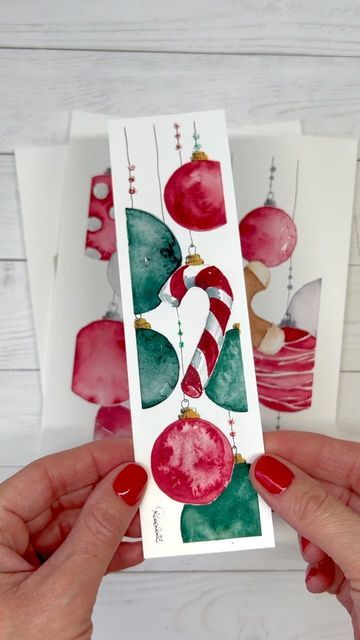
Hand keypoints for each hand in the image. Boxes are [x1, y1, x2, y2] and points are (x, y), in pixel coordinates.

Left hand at [0, 438, 146, 638]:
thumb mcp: (61, 591)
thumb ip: (98, 532)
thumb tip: (126, 483)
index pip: (48, 475)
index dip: (94, 458)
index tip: (133, 449)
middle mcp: (2, 539)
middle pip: (64, 497)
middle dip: (111, 490)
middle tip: (152, 479)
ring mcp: (20, 563)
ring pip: (75, 525)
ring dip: (116, 521)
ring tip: (153, 512)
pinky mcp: (38, 585)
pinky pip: (77, 554)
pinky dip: (108, 551)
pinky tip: (136, 547)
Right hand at [251, 431, 359, 638]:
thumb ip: (316, 511)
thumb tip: (273, 474)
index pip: (344, 456)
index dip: (301, 449)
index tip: (261, 448)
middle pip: (331, 488)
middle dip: (297, 496)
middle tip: (258, 489)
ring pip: (326, 522)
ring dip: (308, 535)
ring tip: (308, 552)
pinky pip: (330, 554)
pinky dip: (318, 565)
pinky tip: (320, 578)